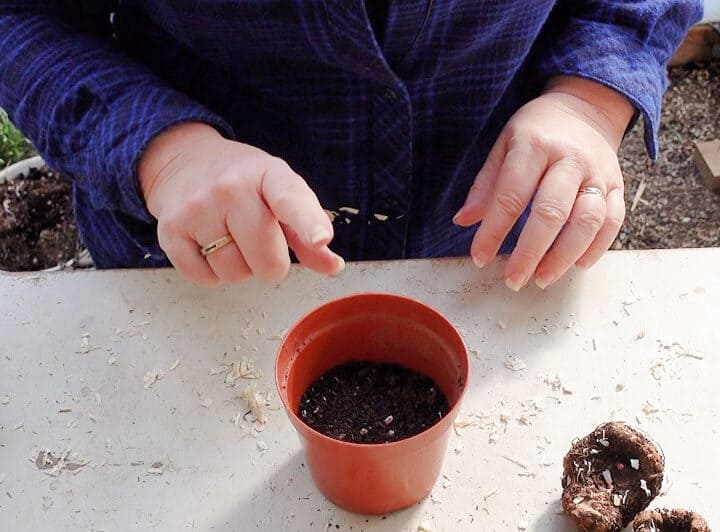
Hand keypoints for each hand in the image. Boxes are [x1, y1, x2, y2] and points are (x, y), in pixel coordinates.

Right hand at [139, 122, 343, 286]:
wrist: (182, 161)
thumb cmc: (243, 183)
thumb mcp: (279, 192)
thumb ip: (307, 231)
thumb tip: (334, 266)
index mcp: (269, 174)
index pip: (290, 199)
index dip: (308, 222)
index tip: (321, 238)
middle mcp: (230, 188)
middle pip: (265, 258)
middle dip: (270, 264)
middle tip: (260, 243)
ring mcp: (197, 208)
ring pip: (234, 274)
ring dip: (240, 269)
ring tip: (231, 240)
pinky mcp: (170, 230)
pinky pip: (204, 278)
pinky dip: (212, 274)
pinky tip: (211, 247)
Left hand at [453, 76, 633, 289]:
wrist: (585, 107)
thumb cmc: (536, 132)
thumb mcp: (504, 145)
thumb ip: (486, 184)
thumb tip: (463, 220)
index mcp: (535, 145)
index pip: (511, 194)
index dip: (494, 230)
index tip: (480, 257)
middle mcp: (570, 159)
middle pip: (552, 212)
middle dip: (530, 252)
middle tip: (513, 279)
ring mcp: (598, 173)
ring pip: (587, 221)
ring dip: (563, 256)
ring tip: (541, 278)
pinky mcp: (617, 186)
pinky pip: (613, 221)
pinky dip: (596, 248)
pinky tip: (576, 265)